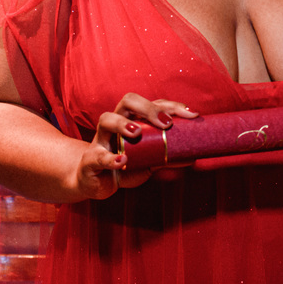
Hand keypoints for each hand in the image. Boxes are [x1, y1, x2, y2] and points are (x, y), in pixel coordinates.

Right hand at [72, 93, 198, 199]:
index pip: (152, 103)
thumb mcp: (149, 160)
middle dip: (149, 108)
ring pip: (107, 119)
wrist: (98, 182)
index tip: (190, 114)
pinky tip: (122, 161)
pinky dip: (110, 158)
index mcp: (133, 118)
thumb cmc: (126, 165)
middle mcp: (116, 123)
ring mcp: (101, 139)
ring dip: (123, 123)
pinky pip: (98, 156)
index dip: (171, 105)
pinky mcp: (91, 159)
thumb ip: (167, 156)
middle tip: (166, 123)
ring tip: (137, 132)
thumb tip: (192, 156)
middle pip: (128, 101)